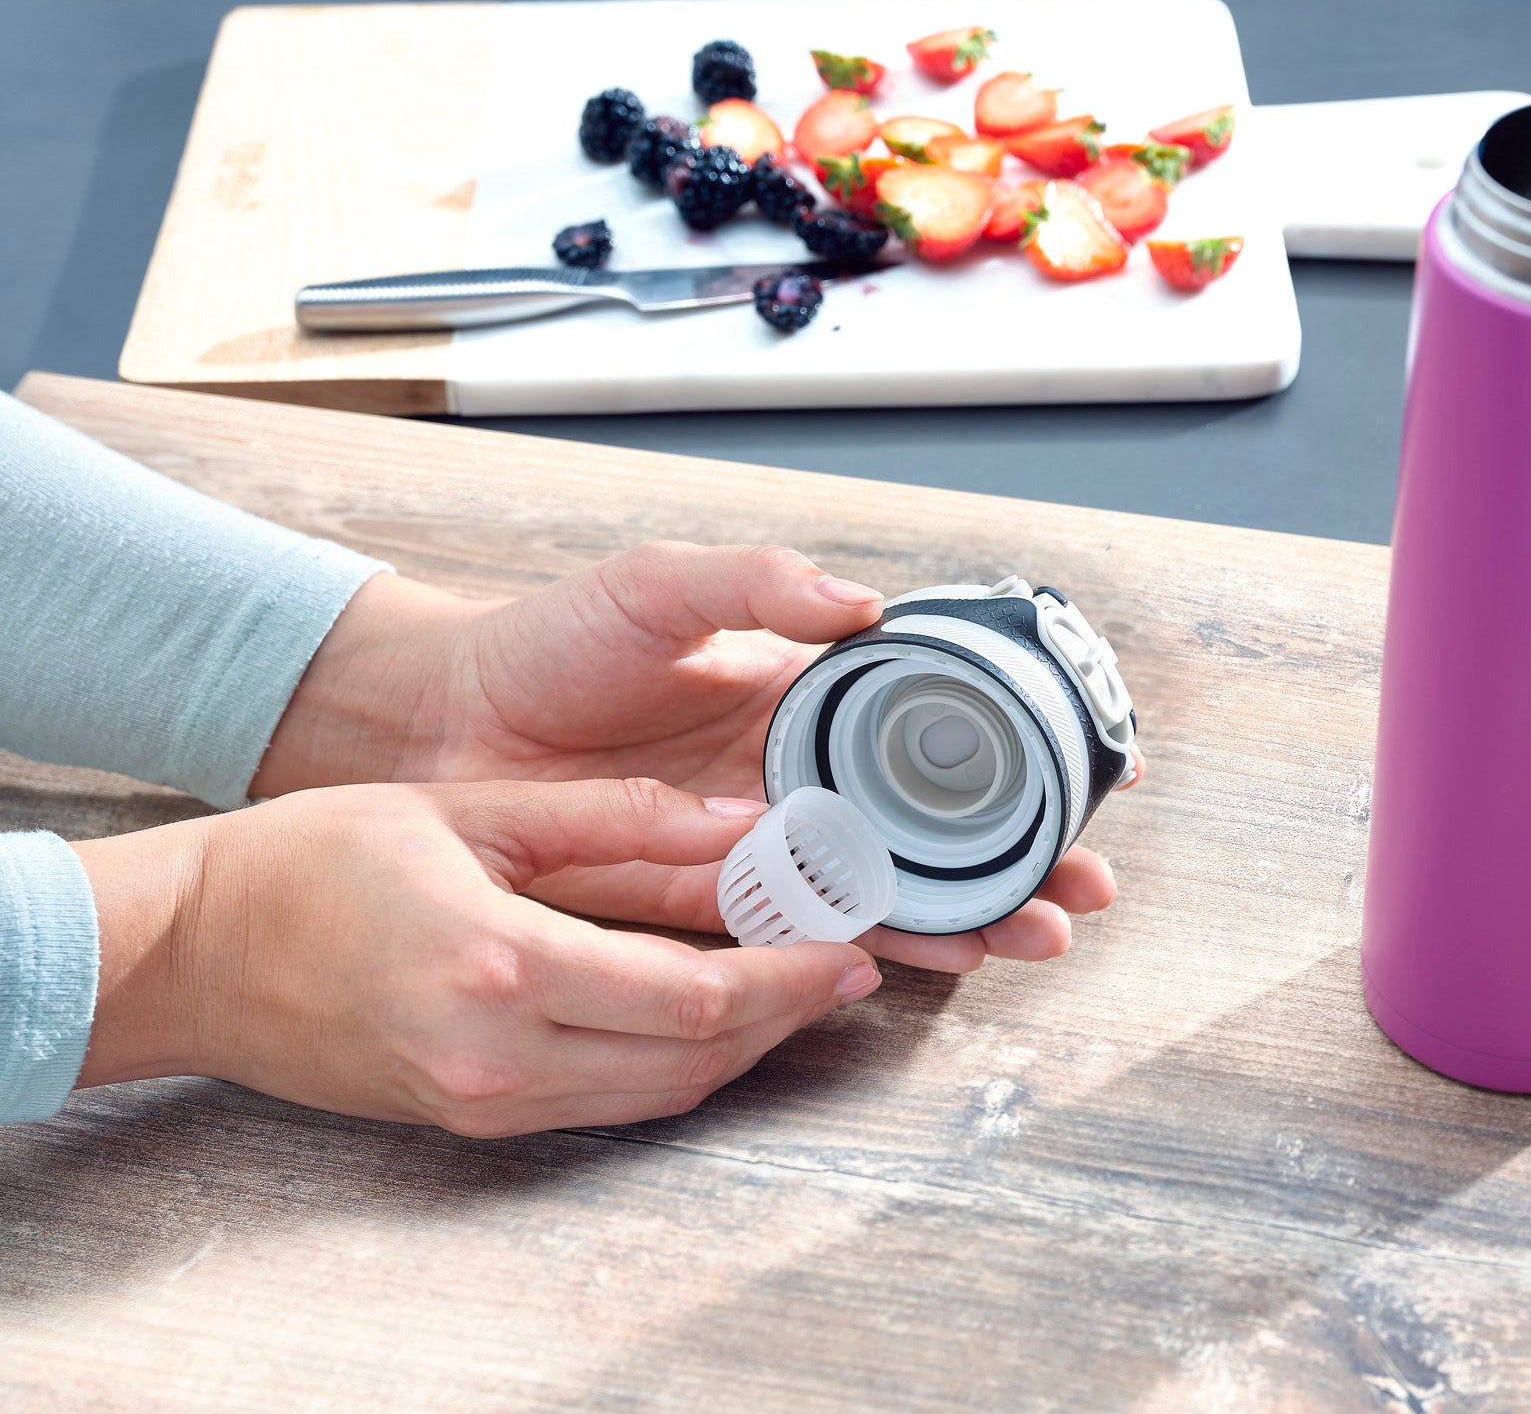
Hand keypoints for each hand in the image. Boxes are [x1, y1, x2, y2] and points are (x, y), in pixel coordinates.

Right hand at [71, 779, 880, 1134]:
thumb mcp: (470, 812)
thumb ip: (612, 818)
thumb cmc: (311, 863)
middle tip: (849, 967)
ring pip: (658, 1094)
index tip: (850, 946)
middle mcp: (498, 1057)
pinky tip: (708, 1018)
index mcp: (502, 967)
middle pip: (693, 1059)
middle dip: (788, 1016)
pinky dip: (673, 1066)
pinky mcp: (468, 1118)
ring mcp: (481, 1102)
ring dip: (741, 1049)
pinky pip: (605, 1104)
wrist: (190, 954)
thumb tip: (733, 817)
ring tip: (796, 990)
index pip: (692, 997)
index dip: (789, 978)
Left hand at [254, 544, 1137, 971]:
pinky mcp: (702, 908)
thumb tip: (862, 601)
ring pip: (882, 893)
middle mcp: (792, 784)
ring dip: (962, 915)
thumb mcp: (655, 587)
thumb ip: (756, 585)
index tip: (1078, 769)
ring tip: (1033, 933)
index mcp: (797, 703)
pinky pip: (798, 936)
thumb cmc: (543, 647)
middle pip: (927, 831)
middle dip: (1011, 859)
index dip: (1003, 755)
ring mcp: (754, 851)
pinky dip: (868, 950)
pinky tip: (929, 957)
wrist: (438, 727)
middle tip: (1079, 885)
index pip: (926, 733)